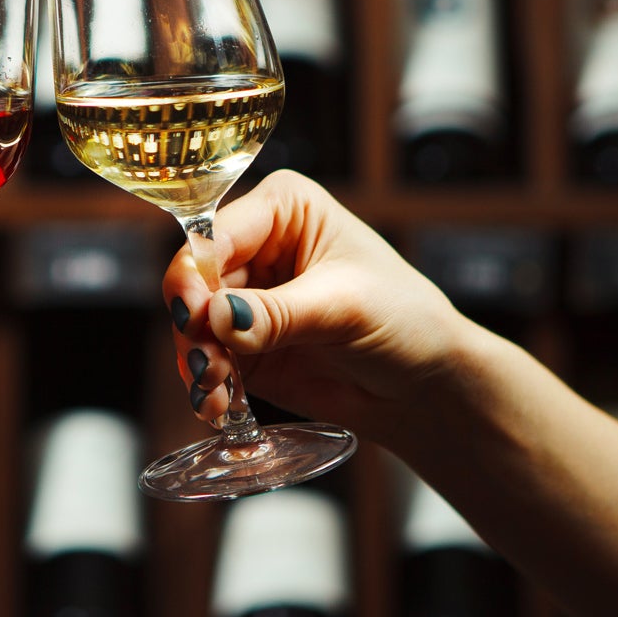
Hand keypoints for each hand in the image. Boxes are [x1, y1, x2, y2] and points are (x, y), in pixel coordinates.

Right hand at [163, 171, 478, 445]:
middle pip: (194, 282)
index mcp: (284, 210)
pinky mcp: (243, 346)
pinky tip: (219, 406)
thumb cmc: (406, 321)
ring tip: (216, 394)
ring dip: (198, 362)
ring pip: (193, 326)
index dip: (194, 273)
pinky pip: (206, 361)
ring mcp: (247, 299)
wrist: (425, 386)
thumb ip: (277, 313)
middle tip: (208, 366)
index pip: (216, 234)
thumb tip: (216, 317)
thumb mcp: (344, 308)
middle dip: (195, 328)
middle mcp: (257, 248)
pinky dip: (206, 385)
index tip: (194, 316)